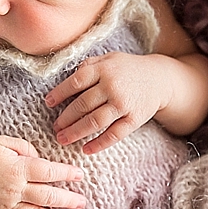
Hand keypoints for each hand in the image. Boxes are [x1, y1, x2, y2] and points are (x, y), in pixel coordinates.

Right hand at [0, 135, 86, 208]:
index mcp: (18, 168)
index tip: (79, 176)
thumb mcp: (3, 142)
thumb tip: (40, 158)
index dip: (66, 174)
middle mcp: (14, 189)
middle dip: (67, 200)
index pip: (48, 172)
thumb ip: (25, 148)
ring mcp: (5, 205)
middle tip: (82, 203)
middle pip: (46, 196)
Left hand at [45, 52, 169, 154]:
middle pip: (82, 104)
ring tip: (62, 139)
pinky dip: (99, 143)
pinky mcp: (134, 119)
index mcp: (103, 69)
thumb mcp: (108, 59)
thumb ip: (89, 66)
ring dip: (76, 132)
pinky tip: (86, 149)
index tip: (48, 103)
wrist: (160, 79)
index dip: (60, 94)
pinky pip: (114, 134)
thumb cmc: (127, 69)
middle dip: (65, 118)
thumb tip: (67, 79)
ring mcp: (123, 104)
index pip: (76, 82)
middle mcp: (112, 86)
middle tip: (55, 127)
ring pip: (95, 121)